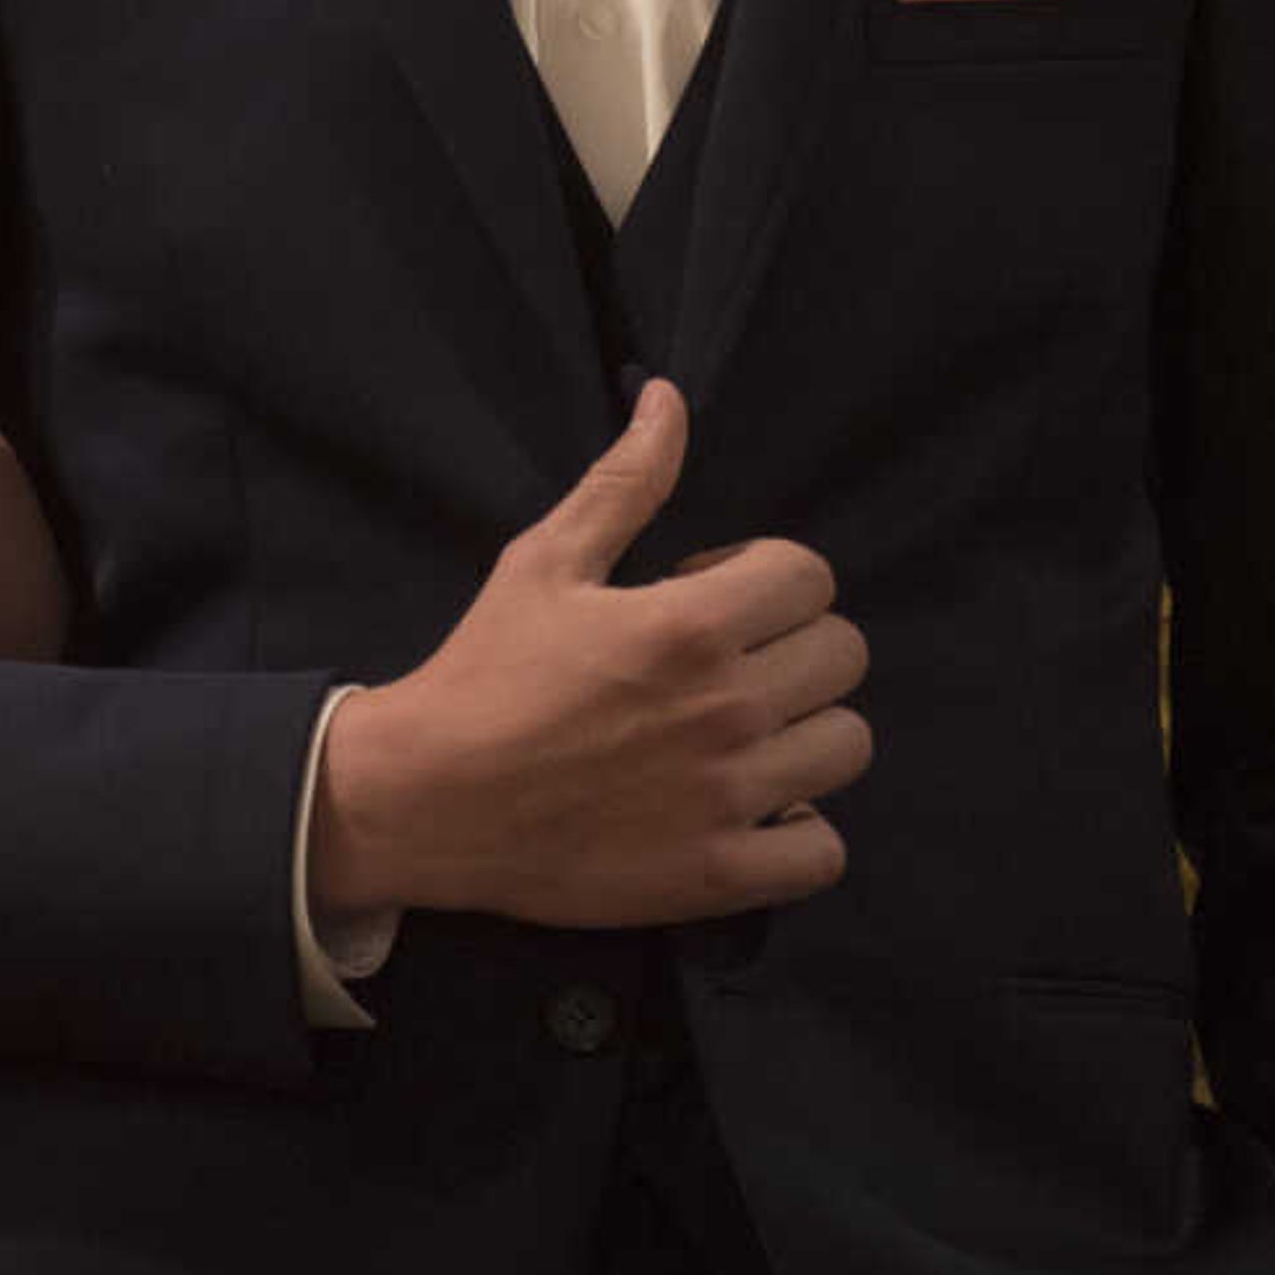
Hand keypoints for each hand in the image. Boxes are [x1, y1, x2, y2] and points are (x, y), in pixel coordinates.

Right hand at [311, 378, 868, 931]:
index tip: (707, 596)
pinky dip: (799, 830)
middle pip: (843, 655)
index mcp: (689, 626)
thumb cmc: (486, 671)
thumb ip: (624, 482)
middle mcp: (726, 710)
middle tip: (721, 662)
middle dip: (790, 642)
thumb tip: (669, 399)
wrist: (428, 797)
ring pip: (846, 745)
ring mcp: (730, 798)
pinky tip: (746, 806)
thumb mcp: (545, 561)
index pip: (810, 576)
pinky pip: (824, 851)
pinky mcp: (720, 874)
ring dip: (803, 731)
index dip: (764, 574)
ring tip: (738, 733)